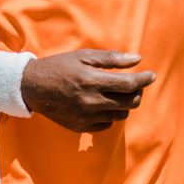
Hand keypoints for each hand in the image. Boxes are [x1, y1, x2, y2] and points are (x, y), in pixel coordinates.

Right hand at [19, 50, 156, 132]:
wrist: (33, 88)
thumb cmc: (59, 67)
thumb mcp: (84, 56)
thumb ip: (112, 58)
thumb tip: (137, 60)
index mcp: (92, 81)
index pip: (129, 84)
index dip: (144, 80)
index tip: (151, 75)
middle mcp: (91, 102)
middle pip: (130, 102)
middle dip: (138, 92)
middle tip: (136, 85)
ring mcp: (86, 117)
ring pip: (121, 115)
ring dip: (125, 104)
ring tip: (119, 94)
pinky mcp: (81, 127)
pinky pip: (107, 124)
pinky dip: (110, 114)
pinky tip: (103, 104)